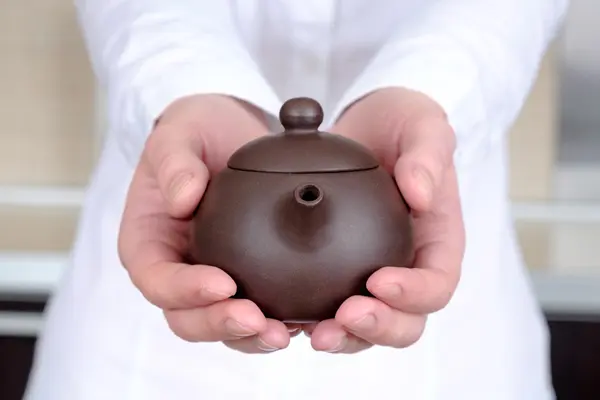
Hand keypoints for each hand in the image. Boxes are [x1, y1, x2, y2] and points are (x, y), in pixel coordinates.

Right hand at [118, 95, 298, 352]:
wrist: (232, 133)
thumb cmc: (197, 132)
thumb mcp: (180, 132)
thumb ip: (174, 161)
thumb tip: (182, 200)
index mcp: (150, 242)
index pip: (157, 278)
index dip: (184, 290)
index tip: (222, 283)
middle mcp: (178, 268)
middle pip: (187, 316)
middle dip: (220, 325)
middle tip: (258, 320)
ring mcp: (212, 278)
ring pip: (224, 324)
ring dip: (252, 336)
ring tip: (285, 332)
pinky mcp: (249, 278)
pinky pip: (260, 311)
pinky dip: (279, 320)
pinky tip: (305, 318)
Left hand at [306, 88, 465, 352]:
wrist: (364, 126)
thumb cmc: (401, 123)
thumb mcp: (421, 123)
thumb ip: (427, 154)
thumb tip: (421, 195)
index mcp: (436, 241)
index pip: (437, 283)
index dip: (414, 293)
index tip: (379, 280)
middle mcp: (407, 266)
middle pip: (405, 320)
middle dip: (378, 328)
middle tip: (345, 317)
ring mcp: (371, 273)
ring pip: (365, 325)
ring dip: (343, 336)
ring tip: (314, 334)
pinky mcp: (338, 272)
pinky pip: (328, 306)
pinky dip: (311, 318)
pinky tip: (285, 316)